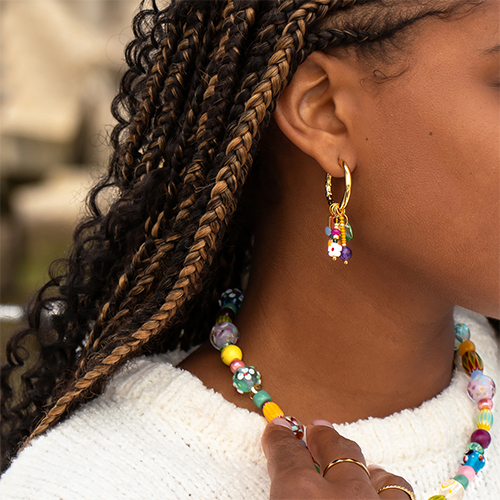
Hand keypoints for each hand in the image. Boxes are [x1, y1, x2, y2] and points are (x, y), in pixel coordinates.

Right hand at [262, 419, 413, 499]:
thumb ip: (281, 489)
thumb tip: (284, 477)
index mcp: (301, 494)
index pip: (286, 454)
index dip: (280, 438)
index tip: (278, 428)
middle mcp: (345, 497)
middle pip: (335, 451)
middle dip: (325, 437)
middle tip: (316, 428)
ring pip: (382, 478)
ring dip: (367, 469)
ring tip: (360, 467)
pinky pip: (401, 499)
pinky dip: (390, 493)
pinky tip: (382, 495)